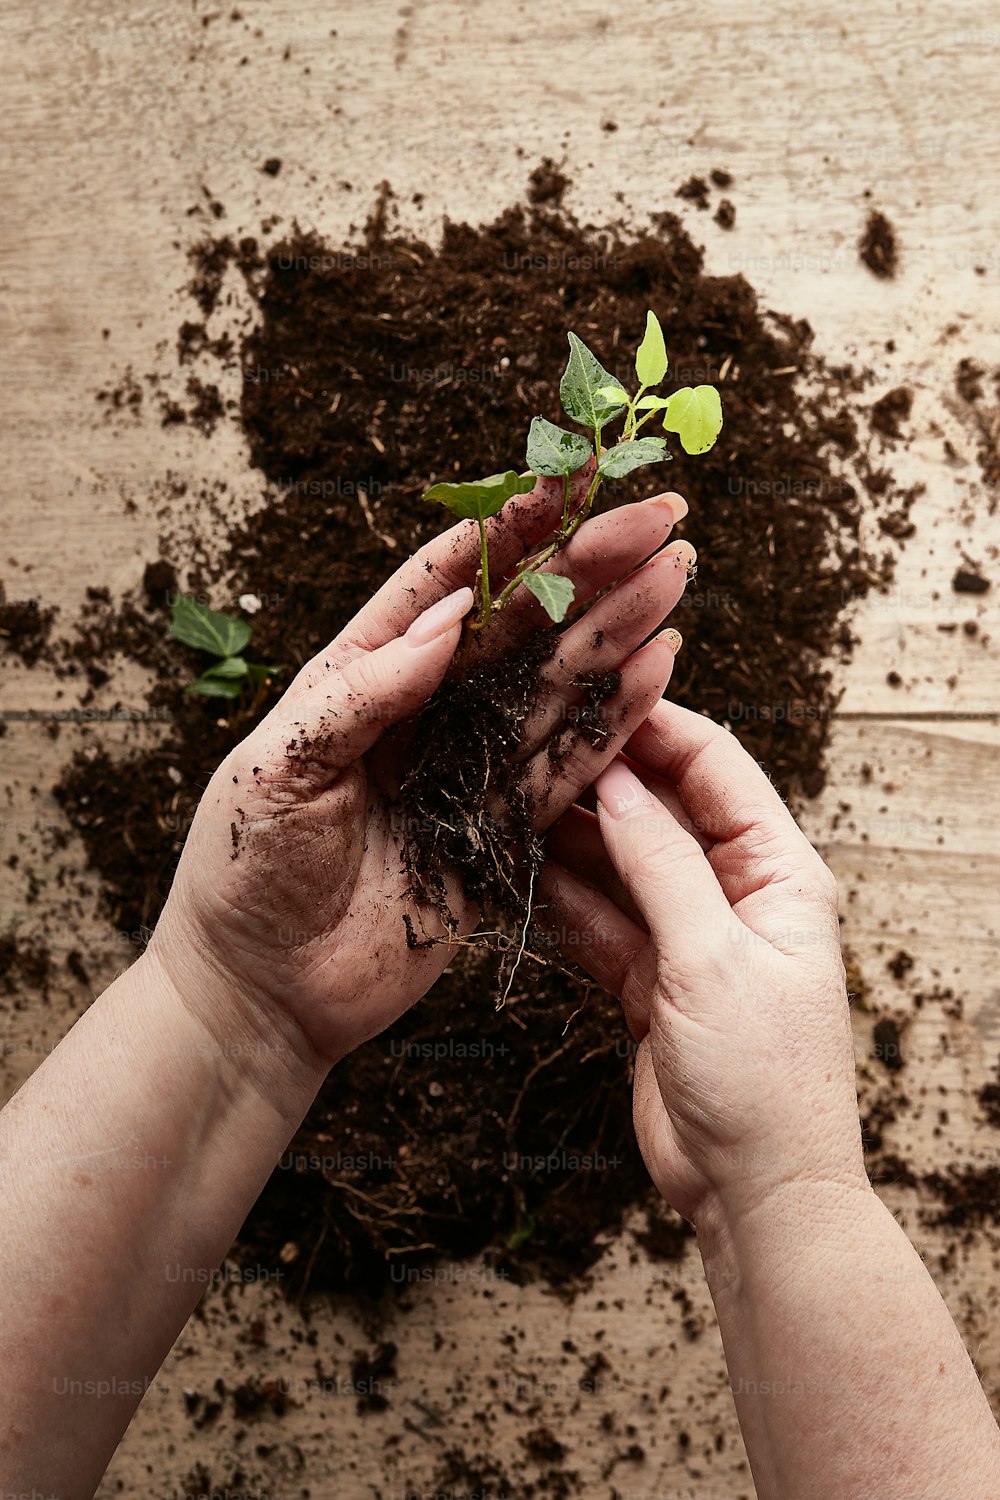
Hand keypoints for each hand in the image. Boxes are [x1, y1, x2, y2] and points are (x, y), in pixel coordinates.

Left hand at [149, 467, 693, 1068]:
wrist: (262, 992)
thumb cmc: (243, 871)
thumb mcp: (281, 766)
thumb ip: (365, 691)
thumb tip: (448, 619)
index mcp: (362, 676)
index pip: (445, 585)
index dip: (508, 530)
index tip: (567, 479)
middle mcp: (426, 714)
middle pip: (521, 626)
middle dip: (587, 569)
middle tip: (657, 518)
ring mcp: (468, 773)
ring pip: (554, 688)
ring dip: (616, 633)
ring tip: (674, 577)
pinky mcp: (501, 837)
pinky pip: (565, 771)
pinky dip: (611, 724)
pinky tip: (657, 671)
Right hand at [540, 700, 866, 1226]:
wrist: (755, 1193)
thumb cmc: (765, 1081)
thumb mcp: (711, 960)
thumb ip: (662, 868)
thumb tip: (620, 784)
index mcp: (779, 872)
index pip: (716, 768)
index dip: (656, 725)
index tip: (593, 692)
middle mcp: (737, 892)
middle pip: (662, 809)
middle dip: (600, 777)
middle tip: (529, 741)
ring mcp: (691, 935)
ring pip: (621, 864)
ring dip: (570, 838)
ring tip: (507, 796)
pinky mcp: (652, 978)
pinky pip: (600, 920)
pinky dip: (562, 900)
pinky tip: (515, 870)